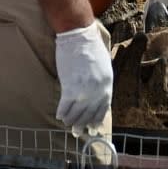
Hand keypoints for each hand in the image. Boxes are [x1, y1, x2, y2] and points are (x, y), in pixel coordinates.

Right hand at [55, 20, 112, 135]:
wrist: (79, 37)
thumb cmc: (91, 48)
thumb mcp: (103, 66)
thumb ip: (101, 81)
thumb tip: (96, 96)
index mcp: (108, 82)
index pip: (104, 107)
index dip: (97, 118)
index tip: (93, 126)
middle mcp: (98, 89)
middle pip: (90, 113)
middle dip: (83, 123)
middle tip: (77, 131)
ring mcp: (84, 89)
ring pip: (77, 113)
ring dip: (71, 120)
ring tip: (67, 123)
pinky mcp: (70, 87)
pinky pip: (65, 107)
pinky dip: (62, 112)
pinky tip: (59, 115)